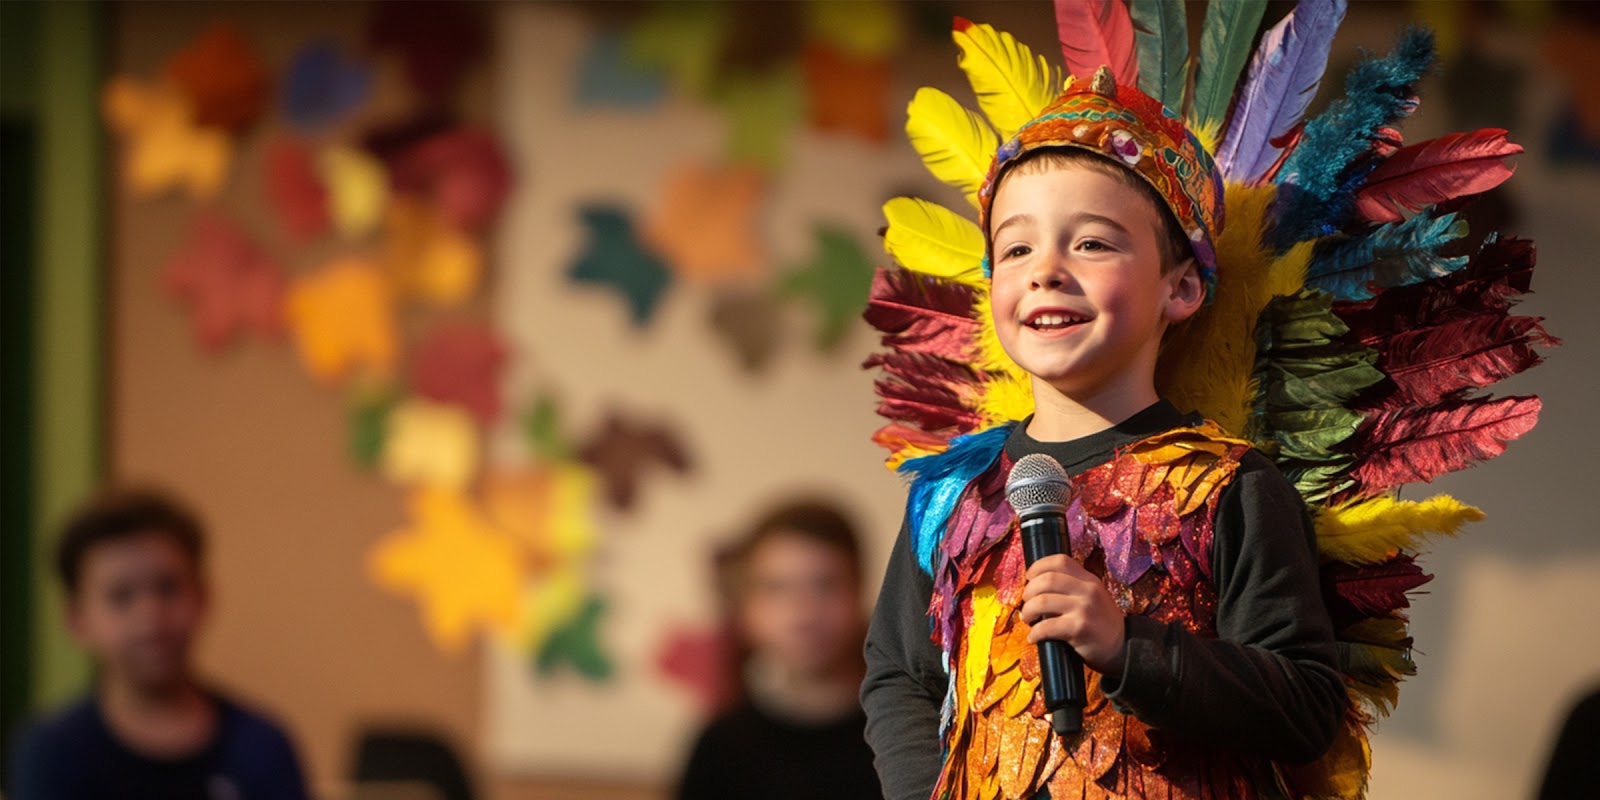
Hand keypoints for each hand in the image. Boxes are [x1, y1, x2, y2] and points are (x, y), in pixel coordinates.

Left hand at [1019, 554, 1126, 674]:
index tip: (1029, 577)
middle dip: (1029, 591)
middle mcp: (1088, 590)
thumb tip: (1036, 585)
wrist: (1121, 649)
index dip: (1038, 566)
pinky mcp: (1080, 628)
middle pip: (1047, 579)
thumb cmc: (1100, 624)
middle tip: (1026, 603)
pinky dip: (1035, 633)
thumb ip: (1074, 587)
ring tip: (1028, 619)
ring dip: (1028, 611)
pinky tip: (1034, 638)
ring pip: (1042, 601)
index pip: (1060, 561)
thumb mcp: (1093, 598)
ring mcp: (1084, 608)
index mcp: (1089, 580)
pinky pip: (1047, 626)